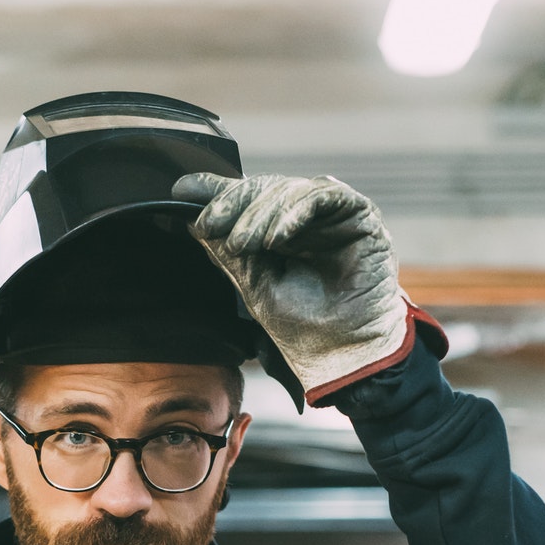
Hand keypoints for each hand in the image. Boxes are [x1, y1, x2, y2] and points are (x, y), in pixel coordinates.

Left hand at [172, 171, 408, 395]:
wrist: (345, 356)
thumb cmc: (305, 330)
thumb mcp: (254, 288)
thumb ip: (231, 254)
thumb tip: (195, 221)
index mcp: (281, 234)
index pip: (248, 201)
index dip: (218, 194)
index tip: (183, 192)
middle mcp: (306, 220)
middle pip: (265, 189)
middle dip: (233, 204)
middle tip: (210, 224)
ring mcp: (333, 216)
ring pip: (290, 189)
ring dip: (260, 212)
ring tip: (243, 242)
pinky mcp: (360, 215)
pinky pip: (324, 196)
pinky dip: (295, 212)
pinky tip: (276, 237)